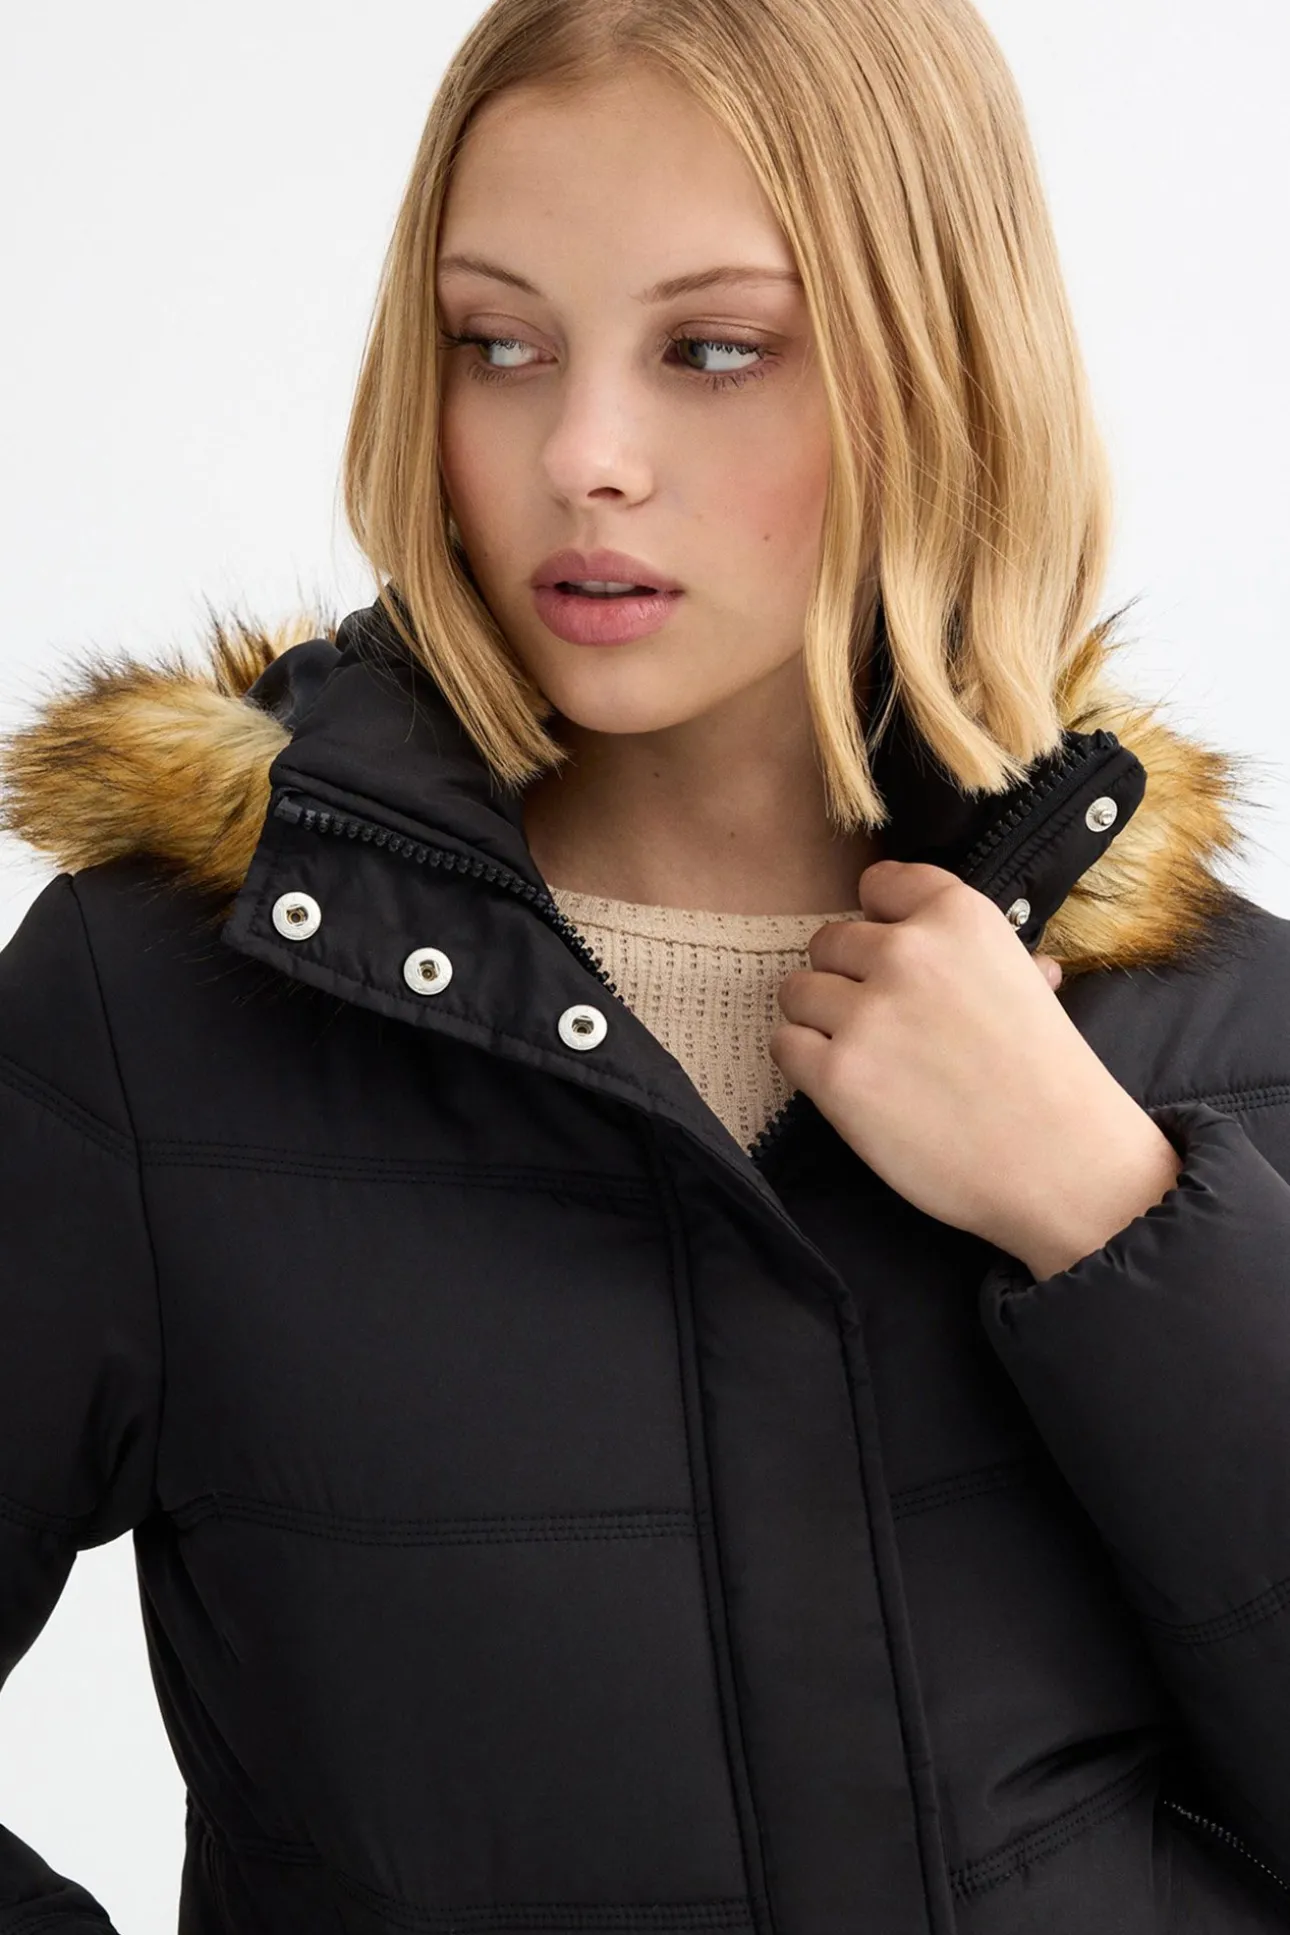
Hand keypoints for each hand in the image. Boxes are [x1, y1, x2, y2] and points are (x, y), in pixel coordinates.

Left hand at [770, 860, 1183, 1273]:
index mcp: (958, 916)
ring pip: (797, 991)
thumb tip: (996, 959)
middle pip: (829, 942)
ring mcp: (866, 1014)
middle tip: (885, 1023)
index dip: (880, 922)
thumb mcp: (1029, 986)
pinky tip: (847, 1085)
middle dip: (849, 979)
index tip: (893, 957)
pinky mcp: (836, 1075)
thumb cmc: (1052, 1080)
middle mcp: (906, 952)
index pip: (879, 884)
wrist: (1062, 1164)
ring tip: (866, 1056)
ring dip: (821, 1021)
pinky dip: (807, 1063)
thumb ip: (987, 959)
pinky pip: (785, 1045)